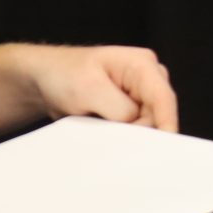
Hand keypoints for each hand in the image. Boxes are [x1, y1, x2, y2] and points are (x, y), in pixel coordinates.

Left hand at [23, 44, 178, 131]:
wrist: (46, 79)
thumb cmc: (64, 75)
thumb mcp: (89, 89)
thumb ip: (119, 109)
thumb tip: (137, 127)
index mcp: (142, 64)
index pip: (163, 97)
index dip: (166, 123)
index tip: (163, 148)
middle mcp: (148, 77)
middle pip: (159, 113)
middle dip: (142, 131)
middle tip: (114, 141)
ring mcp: (140, 93)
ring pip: (148, 122)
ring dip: (130, 134)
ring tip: (101, 131)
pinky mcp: (132, 107)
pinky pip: (136, 127)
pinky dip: (123, 135)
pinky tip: (105, 133)